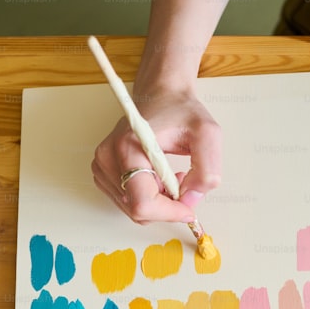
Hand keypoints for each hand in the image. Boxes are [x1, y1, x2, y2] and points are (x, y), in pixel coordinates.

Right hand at [92, 87, 221, 222]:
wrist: (162, 96)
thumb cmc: (182, 111)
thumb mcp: (207, 134)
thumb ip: (207, 170)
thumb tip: (192, 200)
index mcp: (127, 147)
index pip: (143, 203)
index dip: (169, 213)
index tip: (189, 208)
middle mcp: (108, 158)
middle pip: (137, 211)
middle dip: (166, 207)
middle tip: (185, 183)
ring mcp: (102, 166)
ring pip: (134, 210)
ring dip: (159, 203)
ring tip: (173, 176)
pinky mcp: (103, 172)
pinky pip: (128, 202)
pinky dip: (148, 198)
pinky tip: (159, 178)